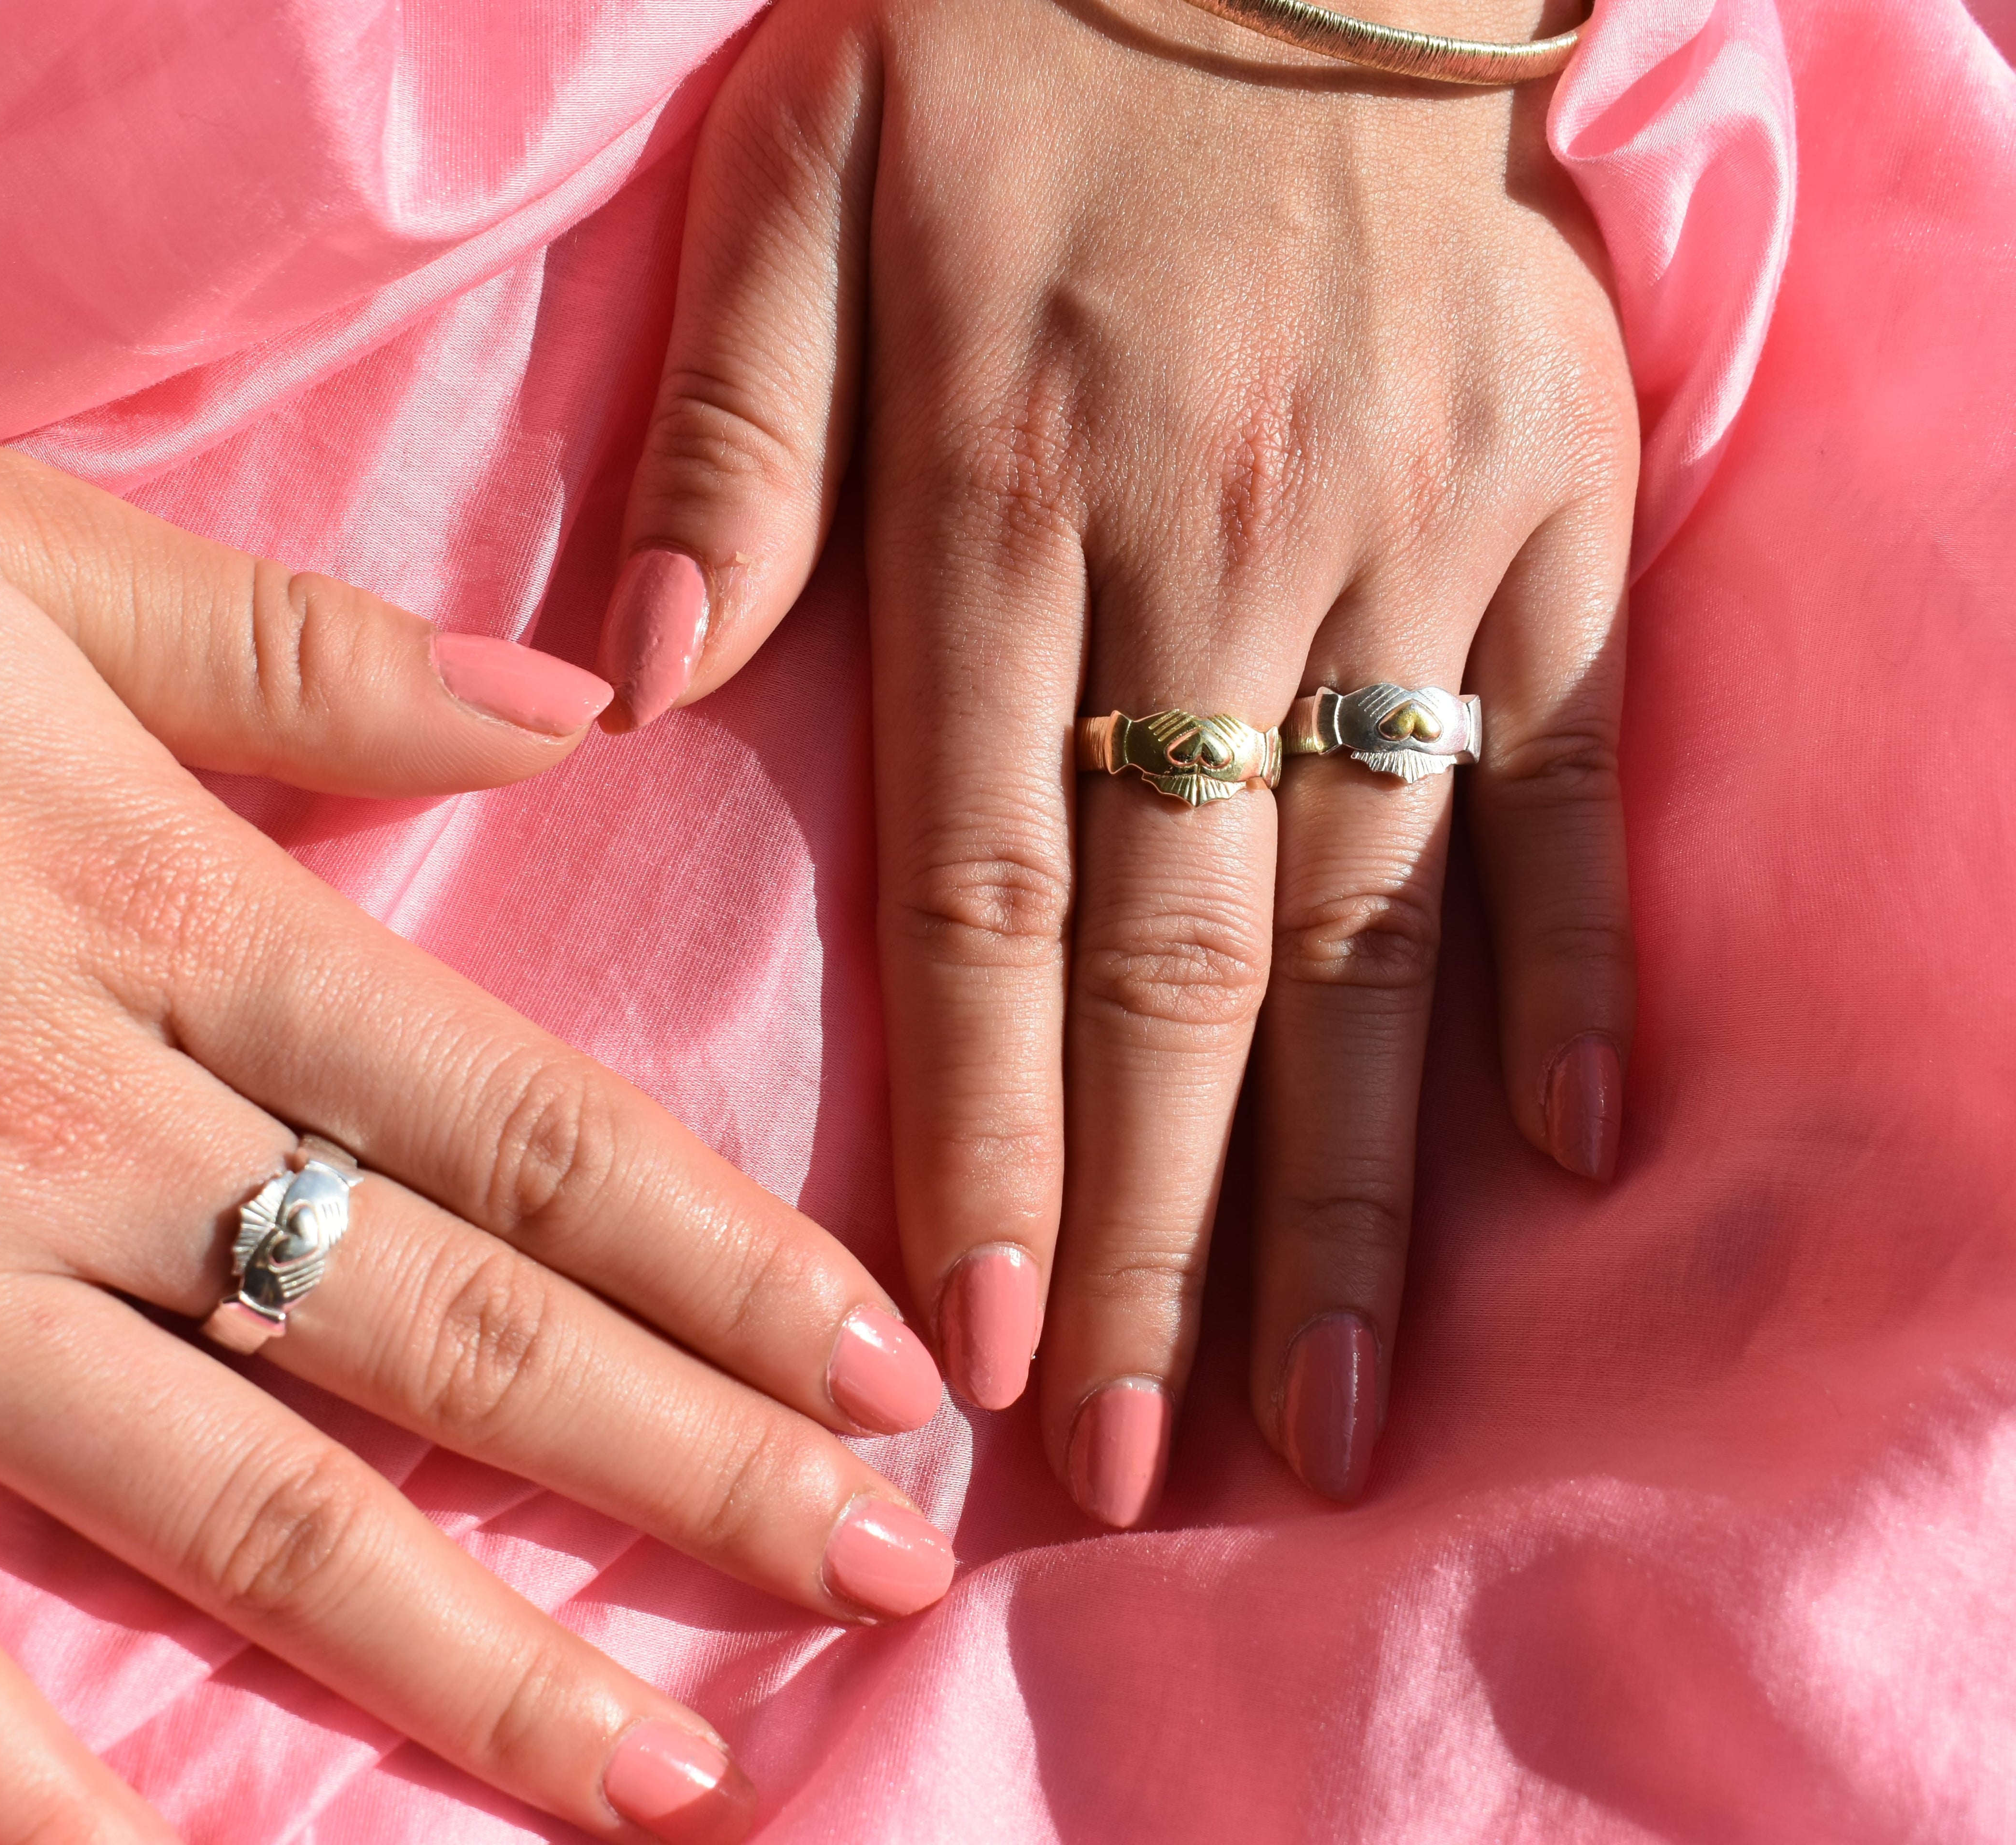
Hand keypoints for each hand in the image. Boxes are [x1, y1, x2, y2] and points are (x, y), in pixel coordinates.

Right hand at [0, 299, 950, 1844]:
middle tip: (879, 1578)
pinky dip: (24, 1780)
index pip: (505, 1121)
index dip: (719, 1257)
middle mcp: (44, 1122)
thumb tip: (583, 699)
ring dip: (466, 1656)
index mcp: (143, 905)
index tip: (876, 1367)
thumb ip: (306, 645)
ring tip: (657, 1772)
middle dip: (681, 1469)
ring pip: (229, 1510)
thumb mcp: (6, 543)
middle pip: (431, 1330)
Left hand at [600, 0, 1634, 1514]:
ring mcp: (1408, 547)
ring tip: (1319, 1402)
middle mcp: (1213, 556)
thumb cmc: (1001, 36)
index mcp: (1004, 500)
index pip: (987, 886)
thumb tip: (622, 680)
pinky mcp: (1558, 511)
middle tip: (1128, 1462)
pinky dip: (1560, 961)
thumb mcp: (801, 177)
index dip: (988, 1135)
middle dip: (1151, 1233)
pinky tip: (1541, 1156)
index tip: (975, 1343)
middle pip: (1182, 959)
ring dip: (1339, 1179)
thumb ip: (724, 438)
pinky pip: (1567, 772)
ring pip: (1373, 915)